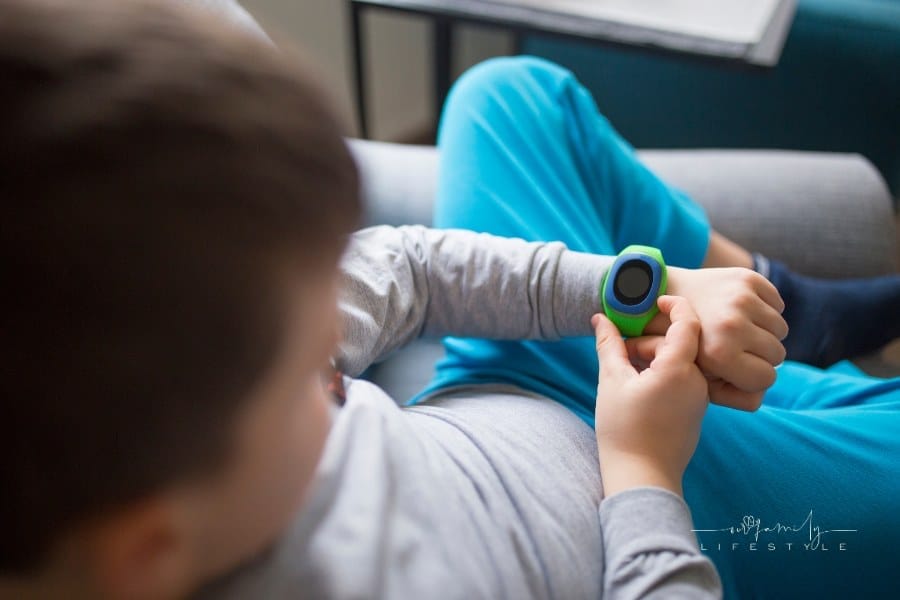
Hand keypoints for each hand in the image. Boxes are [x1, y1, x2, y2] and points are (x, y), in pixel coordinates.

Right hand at [593, 295, 707, 496]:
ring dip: (654, 360)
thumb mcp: (611, 381)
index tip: (652, 302)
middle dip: (648, 342)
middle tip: (620, 353)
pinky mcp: (695, 411)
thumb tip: (600, 318)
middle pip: (678, 344)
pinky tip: (638, 388)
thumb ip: (609, 345)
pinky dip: (662, 375)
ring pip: (679, 363)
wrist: (642, 476)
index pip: (687, 321)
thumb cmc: (624, 429)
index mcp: (679, 368)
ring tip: (626, 374)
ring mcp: (699, 397)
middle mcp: (697, 380)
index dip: (672, 305)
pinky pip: (682, 381)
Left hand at [646, 267, 787, 410]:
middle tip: (735, 347)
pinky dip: (765, 309)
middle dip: (760, 354)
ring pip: (781, 329)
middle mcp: (731, 325)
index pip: (767, 378)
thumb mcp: (699, 378)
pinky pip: (778, 305)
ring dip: (763, 332)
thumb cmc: (682, 342)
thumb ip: (734, 396)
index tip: (736, 368)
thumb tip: (760, 395)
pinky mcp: (748, 279)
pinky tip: (739, 310)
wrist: (660, 293)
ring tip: (735, 328)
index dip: (752, 377)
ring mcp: (741, 298)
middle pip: (778, 354)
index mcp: (718, 353)